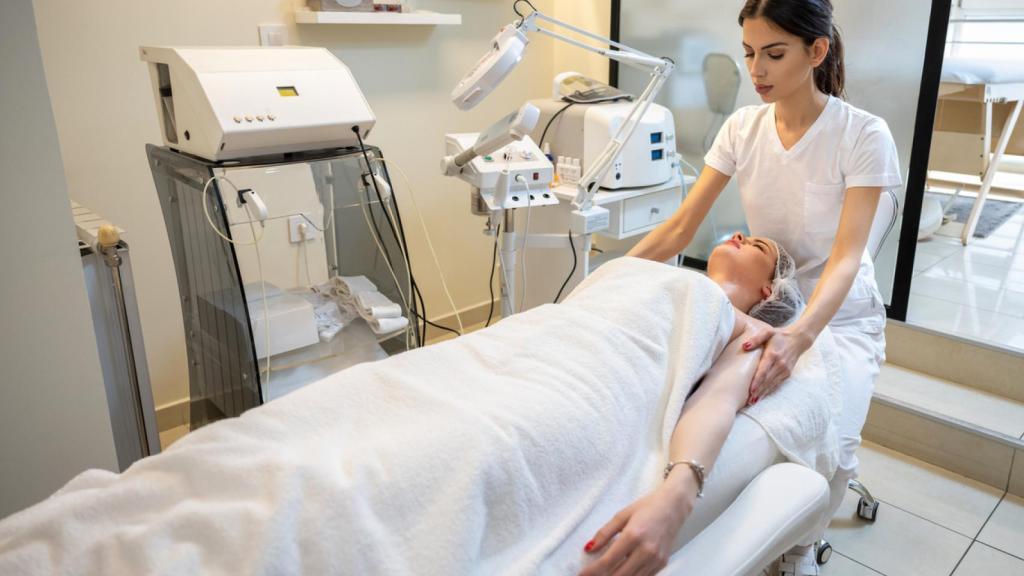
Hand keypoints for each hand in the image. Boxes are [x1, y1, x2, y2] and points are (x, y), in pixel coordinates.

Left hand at [579, 481, 695, 575]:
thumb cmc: (648, 507)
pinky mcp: (662, 563)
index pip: (608, 561)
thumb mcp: (622, 515)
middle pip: (619, 575)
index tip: (581, 574)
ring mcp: (656, 559)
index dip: (592, 571)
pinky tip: (620, 573)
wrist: (674, 506)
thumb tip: (589, 548)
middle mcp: (646, 550)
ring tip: (604, 575)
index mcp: (633, 535)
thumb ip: (604, 533)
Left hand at [743, 326, 813, 402]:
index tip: (751, 390)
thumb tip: (744, 346)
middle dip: (758, 391)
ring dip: (763, 393)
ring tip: (753, 401)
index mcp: (773, 354)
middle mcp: (780, 364)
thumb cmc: (779, 336)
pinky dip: (769, 391)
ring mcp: (785, 370)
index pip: (764, 371)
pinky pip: (777, 384)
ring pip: (772, 384)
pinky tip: (762, 396)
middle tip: (749, 400)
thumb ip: (756, 339)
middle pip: (767, 380)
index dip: (757, 381)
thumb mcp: (767, 332)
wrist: (798, 339)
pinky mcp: (787, 373)